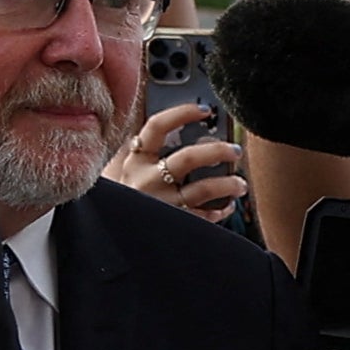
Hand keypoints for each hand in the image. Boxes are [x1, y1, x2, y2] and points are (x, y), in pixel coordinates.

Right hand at [102, 106, 246, 222]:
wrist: (109, 239)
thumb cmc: (122, 199)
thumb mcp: (120, 171)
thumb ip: (139, 150)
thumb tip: (173, 127)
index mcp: (135, 161)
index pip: (158, 127)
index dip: (183, 113)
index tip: (205, 110)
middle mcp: (147, 182)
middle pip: (188, 158)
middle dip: (217, 150)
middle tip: (235, 150)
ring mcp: (162, 205)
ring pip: (203, 189)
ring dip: (228, 184)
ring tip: (240, 183)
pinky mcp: (174, 226)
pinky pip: (205, 217)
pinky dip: (221, 210)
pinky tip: (227, 205)